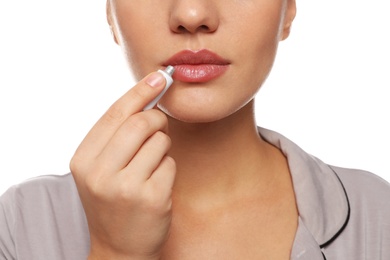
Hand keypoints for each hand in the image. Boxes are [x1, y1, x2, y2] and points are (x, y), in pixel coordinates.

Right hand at [70, 72, 175, 259]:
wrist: (119, 248)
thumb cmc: (112, 202)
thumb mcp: (99, 169)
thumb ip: (116, 135)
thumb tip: (146, 97)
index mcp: (83, 160)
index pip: (114, 113)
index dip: (140, 91)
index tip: (159, 77)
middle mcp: (100, 173)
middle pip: (141, 122)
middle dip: (157, 120)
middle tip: (159, 128)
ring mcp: (126, 187)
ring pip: (160, 141)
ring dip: (162, 147)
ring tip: (151, 164)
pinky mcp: (152, 198)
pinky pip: (170, 163)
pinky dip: (168, 167)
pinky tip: (157, 184)